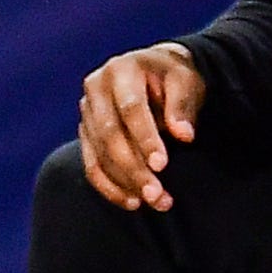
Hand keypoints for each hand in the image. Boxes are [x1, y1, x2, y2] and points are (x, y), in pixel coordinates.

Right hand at [79, 42, 205, 210]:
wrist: (152, 70)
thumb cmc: (173, 77)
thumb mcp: (186, 81)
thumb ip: (183, 105)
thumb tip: (184, 135)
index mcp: (121, 70)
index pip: (130, 108)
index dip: (145, 138)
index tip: (162, 165)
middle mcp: (96, 88)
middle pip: (109, 133)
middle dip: (133, 167)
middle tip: (157, 194)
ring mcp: (86, 111)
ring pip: (98, 152)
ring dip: (124, 181)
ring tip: (154, 202)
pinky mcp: (85, 132)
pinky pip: (91, 163)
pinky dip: (108, 186)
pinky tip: (131, 202)